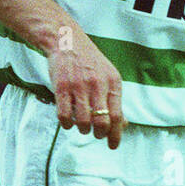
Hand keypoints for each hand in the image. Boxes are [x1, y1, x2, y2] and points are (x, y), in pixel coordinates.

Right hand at [48, 23, 125, 147]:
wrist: (66, 40)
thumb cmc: (88, 62)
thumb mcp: (108, 77)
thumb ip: (115, 100)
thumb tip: (123, 124)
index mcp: (113, 82)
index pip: (117, 116)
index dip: (116, 134)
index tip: (113, 145)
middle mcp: (98, 84)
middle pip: (102, 121)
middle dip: (99, 134)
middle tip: (95, 134)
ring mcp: (79, 86)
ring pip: (83, 121)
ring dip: (83, 129)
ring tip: (82, 125)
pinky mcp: (61, 87)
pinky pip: (65, 115)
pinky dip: (66, 124)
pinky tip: (68, 122)